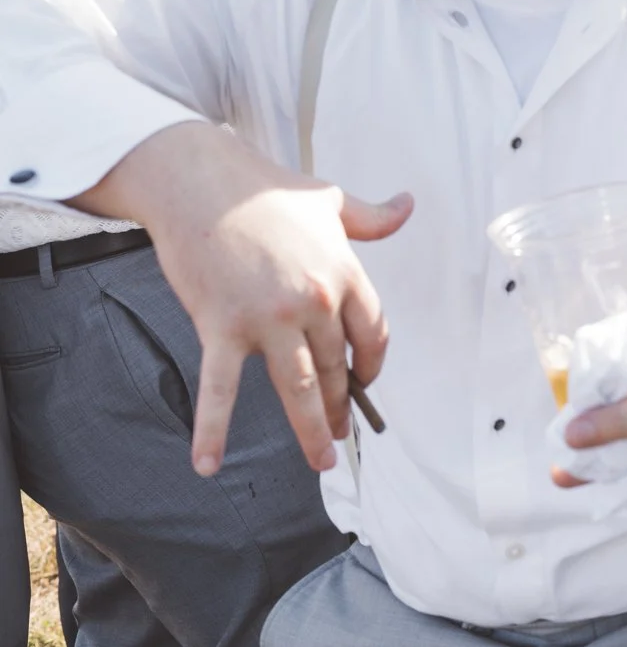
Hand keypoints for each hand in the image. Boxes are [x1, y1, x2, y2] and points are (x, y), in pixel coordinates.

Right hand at [71, 123, 409, 474]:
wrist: (200, 182)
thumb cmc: (266, 190)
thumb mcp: (331, 200)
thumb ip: (372, 217)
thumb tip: (407, 205)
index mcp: (344, 274)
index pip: (372, 334)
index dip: (371, 364)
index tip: (365, 382)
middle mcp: (312, 302)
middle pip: (337, 367)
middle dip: (342, 404)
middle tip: (342, 434)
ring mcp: (267, 319)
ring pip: (298, 387)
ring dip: (312, 429)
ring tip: (323, 460)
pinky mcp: (221, 328)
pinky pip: (219, 388)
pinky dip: (213, 429)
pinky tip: (208, 464)